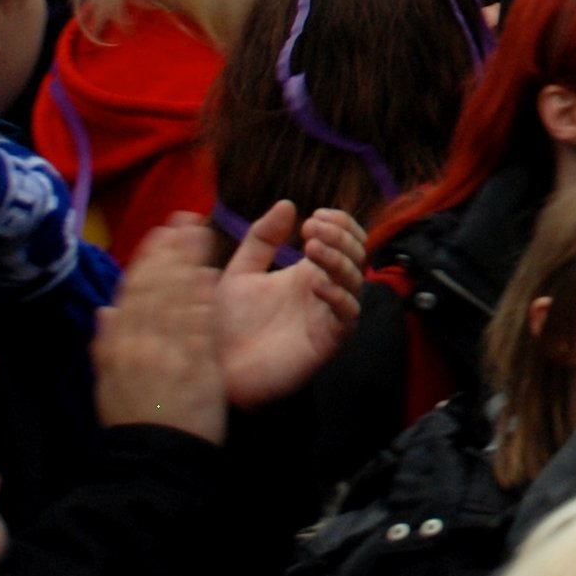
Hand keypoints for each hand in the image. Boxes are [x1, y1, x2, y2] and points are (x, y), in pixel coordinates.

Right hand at [88, 214, 225, 442]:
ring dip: (188, 263)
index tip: (160, 233)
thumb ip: (107, 345)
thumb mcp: (109, 385)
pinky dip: (201, 300)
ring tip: (201, 234)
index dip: (148, 260)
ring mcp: (167, 356)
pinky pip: (198, 328)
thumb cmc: (134, 423)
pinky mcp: (195, 369)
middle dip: (171, 250)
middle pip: (156, 288)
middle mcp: (139, 346)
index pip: (133, 293)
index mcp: (117, 348)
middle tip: (185, 219)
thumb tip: (104, 311)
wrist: (154, 461)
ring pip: (176, 300)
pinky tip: (211, 276)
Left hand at [213, 200, 366, 409]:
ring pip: (356, 280)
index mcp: (307, 272)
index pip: (343, 239)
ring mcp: (328, 316)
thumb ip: (261, 239)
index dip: (338, 223)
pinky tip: (313, 283)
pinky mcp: (328, 341)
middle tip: (313, 229)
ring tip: (311, 248)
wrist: (218, 371)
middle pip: (357, 254)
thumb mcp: (240, 273)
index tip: (314, 216)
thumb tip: (288, 204)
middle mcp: (324, 291)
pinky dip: (337, 295)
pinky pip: (347, 315)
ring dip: (338, 259)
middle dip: (341, 236)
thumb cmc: (228, 325)